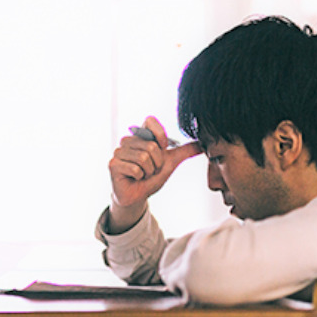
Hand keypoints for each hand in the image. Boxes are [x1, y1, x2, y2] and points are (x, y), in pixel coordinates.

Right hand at [106, 116, 201, 232]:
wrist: (138, 195)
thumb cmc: (151, 177)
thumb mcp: (170, 163)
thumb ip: (184, 152)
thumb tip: (202, 144)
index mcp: (140, 136)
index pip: (150, 120)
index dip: (160, 135)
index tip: (162, 148)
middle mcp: (128, 140)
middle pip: (152, 146)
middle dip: (157, 163)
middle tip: (150, 169)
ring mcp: (119, 152)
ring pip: (144, 158)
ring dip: (148, 172)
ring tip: (142, 174)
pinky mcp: (113, 164)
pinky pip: (135, 169)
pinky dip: (140, 177)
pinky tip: (134, 179)